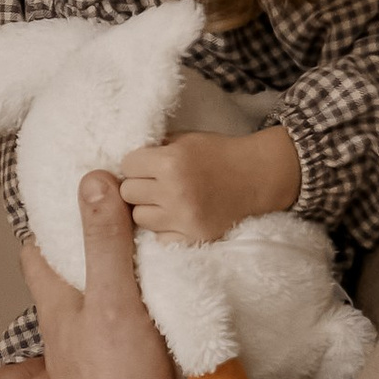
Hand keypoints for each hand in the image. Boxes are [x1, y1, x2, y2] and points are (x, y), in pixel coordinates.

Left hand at [23, 174, 184, 378]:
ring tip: (143, 272)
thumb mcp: (113, 299)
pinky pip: (122, 347)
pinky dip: (134, 329)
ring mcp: (91, 364)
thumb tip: (92, 181)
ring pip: (94, 317)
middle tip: (115, 231)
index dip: (48, 228)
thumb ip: (104, 243)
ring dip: (112, 296)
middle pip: (68, 286)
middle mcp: (66, 336)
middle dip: (85, 260)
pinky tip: (157, 326)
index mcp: (56, 310)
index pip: (37, 256)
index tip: (70, 202)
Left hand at [115, 124, 301, 243]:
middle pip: (128, 193)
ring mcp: (184, 218)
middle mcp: (175, 191)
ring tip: (168, 200)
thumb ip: (152, 149)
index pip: (127, 165)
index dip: (137, 163)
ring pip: (139, 218)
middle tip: (157, 183)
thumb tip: (118, 165)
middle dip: (139, 186)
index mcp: (171, 162)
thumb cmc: (218, 154)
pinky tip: (179, 217)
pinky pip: (159, 238)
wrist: (259, 177)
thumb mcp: (184, 139)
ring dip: (149, 208)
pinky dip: (165, 229)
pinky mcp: (194, 238)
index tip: (149, 165)